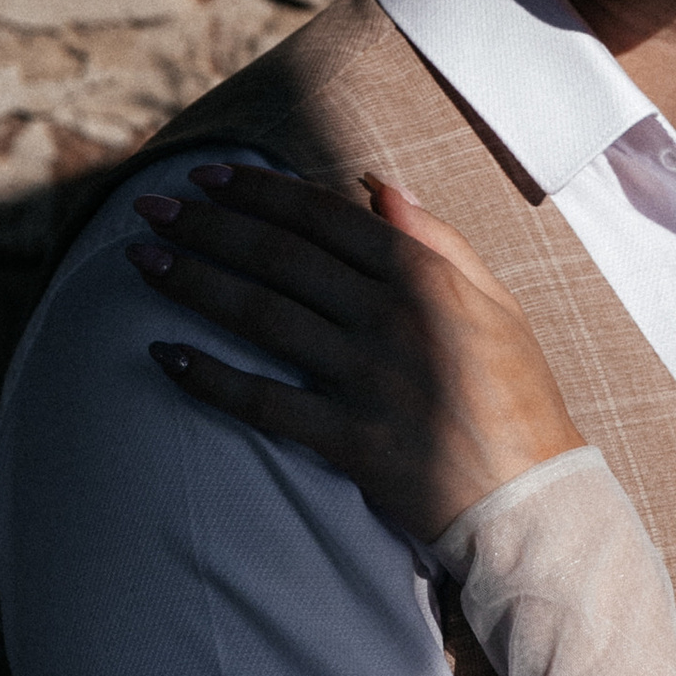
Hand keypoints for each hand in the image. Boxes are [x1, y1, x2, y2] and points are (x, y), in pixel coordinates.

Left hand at [125, 164, 582, 543]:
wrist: (535, 500)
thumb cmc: (518, 396)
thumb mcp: (496, 303)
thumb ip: (438, 239)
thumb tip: (375, 184)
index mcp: (425, 276)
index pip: (323, 217)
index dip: (257, 191)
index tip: (206, 174)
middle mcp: (390, 317)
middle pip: (279, 257)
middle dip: (207, 223)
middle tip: (149, 204)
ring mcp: (367, 379)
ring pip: (261, 316)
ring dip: (194, 282)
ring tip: (140, 259)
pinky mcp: (349, 441)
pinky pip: (264, 403)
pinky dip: (209, 378)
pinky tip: (163, 355)